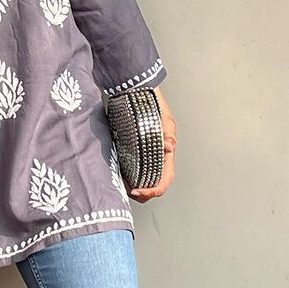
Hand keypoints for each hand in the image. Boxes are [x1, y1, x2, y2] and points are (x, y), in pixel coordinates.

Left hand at [127, 87, 176, 202]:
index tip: (138, 191)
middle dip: (142, 193)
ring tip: (123, 187)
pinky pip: (133, 172)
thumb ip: (167, 134)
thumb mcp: (163, 120)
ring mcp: (145, 157)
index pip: (165, 180)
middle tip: (128, 191)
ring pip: (143, 180)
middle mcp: (156, 158)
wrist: (137, 94)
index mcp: (166, 154)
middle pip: (153, 184)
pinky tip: (119, 177)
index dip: (153, 190)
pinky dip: (127, 178)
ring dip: (134, 187)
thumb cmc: (153, 107)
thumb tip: (169, 147)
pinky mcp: (133, 154)